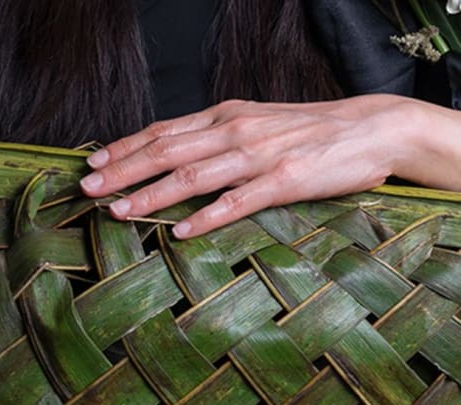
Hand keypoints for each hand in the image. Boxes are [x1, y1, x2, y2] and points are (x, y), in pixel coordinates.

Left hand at [79, 96, 460, 237]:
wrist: (372, 126)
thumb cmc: (311, 129)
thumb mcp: (258, 122)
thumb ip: (220, 136)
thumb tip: (179, 153)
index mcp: (227, 115)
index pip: (165, 130)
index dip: (126, 147)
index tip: (94, 162)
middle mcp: (236, 131)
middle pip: (168, 151)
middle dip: (124, 171)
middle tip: (88, 189)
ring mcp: (260, 156)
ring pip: (195, 175)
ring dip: (153, 194)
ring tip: (120, 211)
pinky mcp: (286, 180)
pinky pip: (239, 201)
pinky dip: (208, 216)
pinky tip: (182, 231)